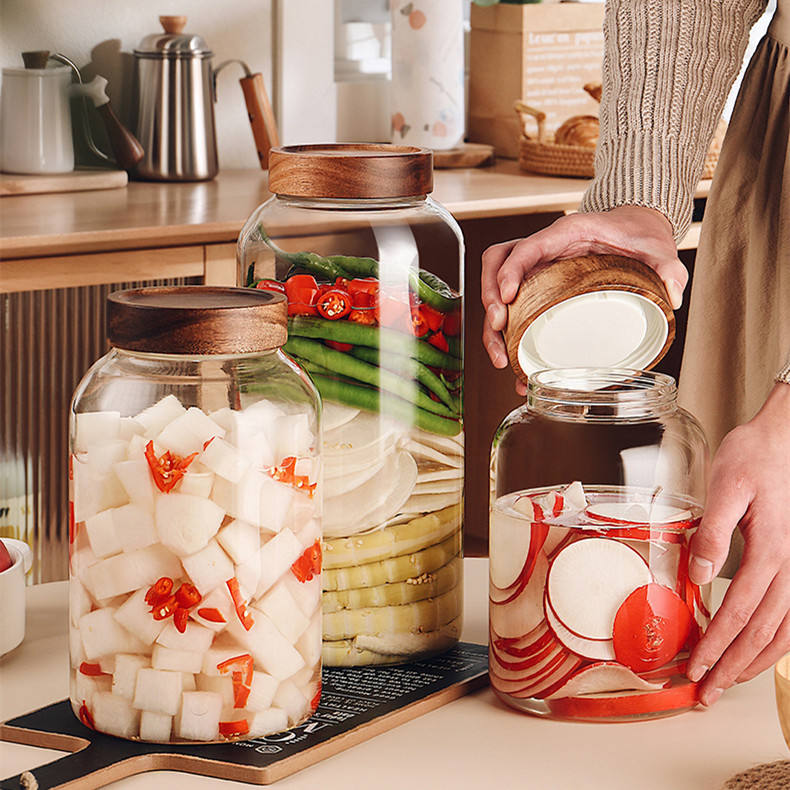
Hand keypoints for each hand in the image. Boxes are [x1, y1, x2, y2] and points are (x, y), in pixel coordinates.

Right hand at [480, 206, 686, 393]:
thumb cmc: (638, 234)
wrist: (635, 231)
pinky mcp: (538, 288)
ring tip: (501, 357)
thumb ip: (668, 266)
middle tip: (497, 328)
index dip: (509, 271)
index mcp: (566, 233)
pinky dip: (507, 336)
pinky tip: (515, 366)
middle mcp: (544, 250)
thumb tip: (673, 293)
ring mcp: (537, 269)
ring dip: (492, 324)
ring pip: (497, 288)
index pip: (525, 247)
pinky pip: (513, 308)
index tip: (506, 297)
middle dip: (489, 297)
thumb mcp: (656, 247)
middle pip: (497, 265)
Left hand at [686, 382, 789, 704]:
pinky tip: (760, 653)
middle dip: (732, 667)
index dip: (716, 646)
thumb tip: (699, 575)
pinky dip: (776, 644)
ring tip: (729, 683)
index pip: (739, 613)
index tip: (695, 669)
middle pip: (762, 633)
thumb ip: (713, 533)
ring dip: (754, 662)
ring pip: (783, 632)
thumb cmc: (754, 458)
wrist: (784, 438)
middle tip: (707, 693)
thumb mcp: (725, 487)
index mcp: (772, 551)